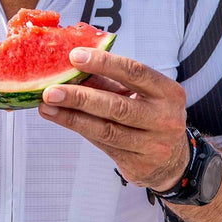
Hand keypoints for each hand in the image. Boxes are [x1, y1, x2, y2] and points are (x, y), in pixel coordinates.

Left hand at [38, 47, 189, 191]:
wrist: (174, 161)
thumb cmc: (150, 116)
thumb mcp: (141, 95)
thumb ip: (110, 81)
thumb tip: (70, 66)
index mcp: (169, 93)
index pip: (135, 72)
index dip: (104, 63)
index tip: (74, 56)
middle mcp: (165, 119)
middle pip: (117, 106)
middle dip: (80, 97)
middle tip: (51, 90)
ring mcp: (154, 146)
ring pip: (106, 130)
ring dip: (72, 117)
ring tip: (47, 106)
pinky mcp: (139, 165)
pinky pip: (103, 145)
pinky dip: (80, 129)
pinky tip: (61, 119)